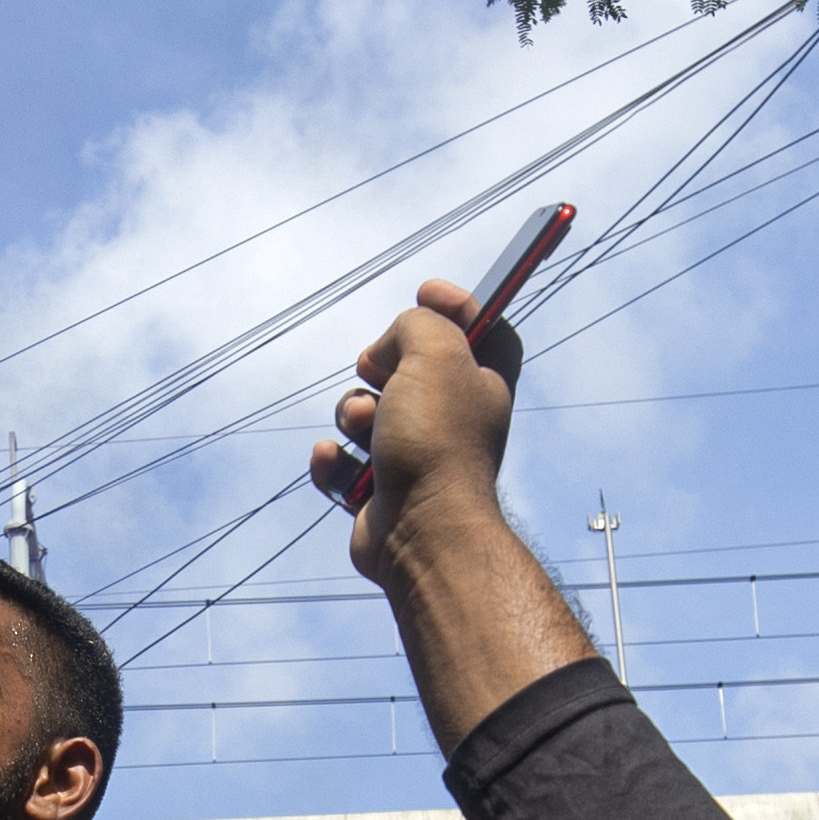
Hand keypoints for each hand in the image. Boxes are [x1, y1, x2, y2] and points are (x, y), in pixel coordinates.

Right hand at [308, 291, 514, 579]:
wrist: (421, 528)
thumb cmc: (437, 439)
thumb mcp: (435, 352)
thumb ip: (417, 324)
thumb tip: (390, 345)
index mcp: (481, 385)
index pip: (484, 330)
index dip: (457, 305)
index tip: (424, 291)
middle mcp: (452, 420)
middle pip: (406, 369)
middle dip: (380, 365)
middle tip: (380, 370)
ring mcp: (414, 458)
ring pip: (365, 414)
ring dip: (351, 413)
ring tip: (364, 428)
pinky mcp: (378, 493)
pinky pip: (342, 464)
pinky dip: (334, 462)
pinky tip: (338, 461)